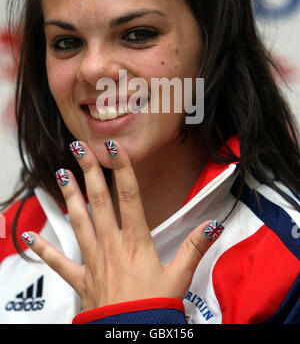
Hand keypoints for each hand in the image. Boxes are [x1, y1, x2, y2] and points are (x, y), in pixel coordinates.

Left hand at [21, 139, 223, 311]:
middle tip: (80, 148)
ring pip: (78, 221)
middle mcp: (111, 246)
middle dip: (89, 172)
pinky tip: (28, 237)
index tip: (113, 147)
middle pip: (99, 201)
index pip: (129, 197)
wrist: (131, 337)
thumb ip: (194, 248)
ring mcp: (94, 261)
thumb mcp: (179, 277)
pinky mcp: (81, 279)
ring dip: (69, 196)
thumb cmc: (153, 309)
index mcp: (136, 243)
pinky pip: (59, 262)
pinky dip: (43, 249)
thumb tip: (212, 225)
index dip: (122, 169)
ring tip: (60, 173)